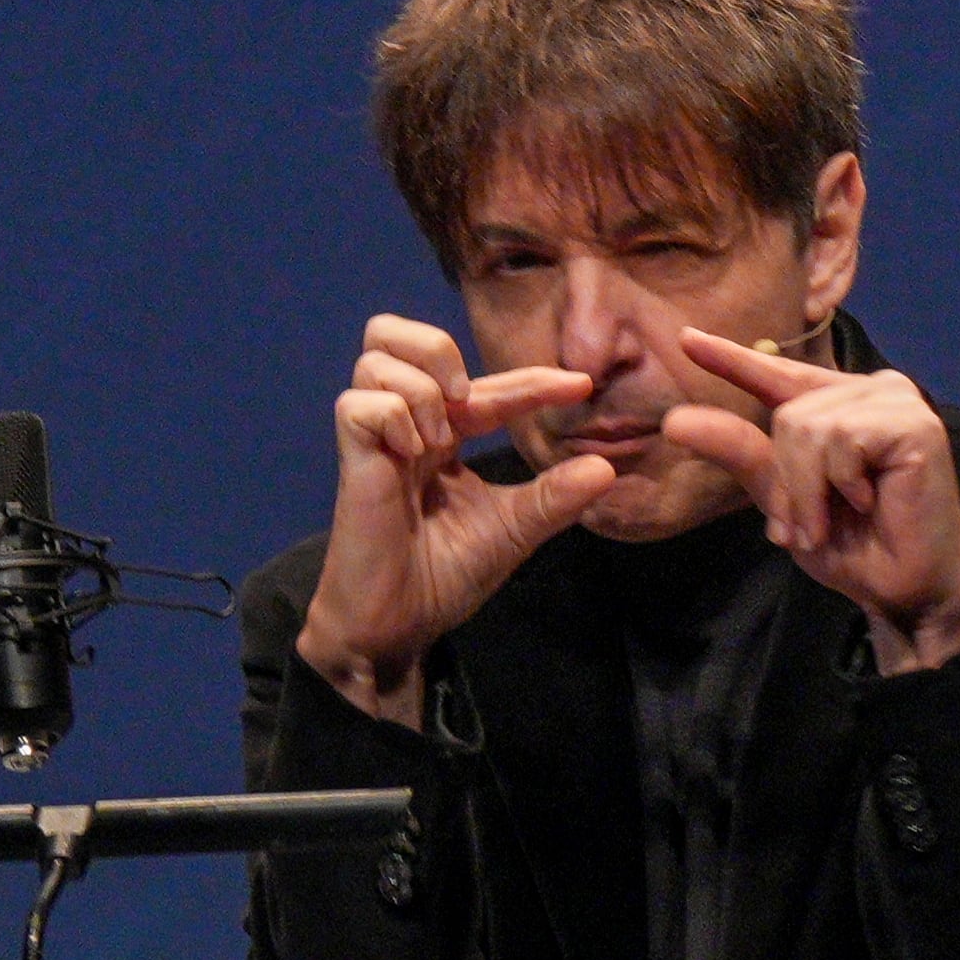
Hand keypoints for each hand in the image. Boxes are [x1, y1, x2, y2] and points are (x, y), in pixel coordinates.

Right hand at [296, 313, 621, 727]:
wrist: (399, 626)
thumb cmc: (443, 579)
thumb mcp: (512, 531)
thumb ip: (553, 497)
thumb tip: (607, 467)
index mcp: (441, 440)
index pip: (485, 387)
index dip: (532, 380)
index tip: (582, 387)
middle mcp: (405, 428)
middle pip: (391, 333)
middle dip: (436, 347)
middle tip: (468, 398)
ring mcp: (376, 441)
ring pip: (375, 357)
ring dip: (421, 387)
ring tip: (439, 439)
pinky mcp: (352, 462)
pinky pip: (359, 403)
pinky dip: (393, 416)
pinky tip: (414, 453)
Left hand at [668, 328, 959, 671]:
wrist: (906, 589)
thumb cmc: (852, 546)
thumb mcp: (781, 498)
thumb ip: (739, 453)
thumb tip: (675, 420)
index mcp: (837, 406)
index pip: (777, 375)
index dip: (731, 359)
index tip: (686, 339)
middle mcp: (868, 392)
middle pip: (788, 414)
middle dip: (790, 481)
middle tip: (813, 524)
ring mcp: (895, 401)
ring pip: (808, 426)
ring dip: (810, 490)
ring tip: (834, 521)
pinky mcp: (914, 423)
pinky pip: (841, 440)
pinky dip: (838, 484)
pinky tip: (869, 504)